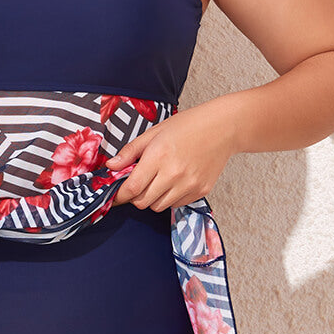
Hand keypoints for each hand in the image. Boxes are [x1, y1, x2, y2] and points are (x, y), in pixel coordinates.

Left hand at [105, 100, 235, 210]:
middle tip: (137, 184)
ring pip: (159, 207)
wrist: (223, 128)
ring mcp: (189, 185)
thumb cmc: (188, 126)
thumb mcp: (154, 133)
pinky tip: (173, 181)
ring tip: (157, 180)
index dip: (119, 195)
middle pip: (143, 202)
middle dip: (135, 197)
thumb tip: (111, 166)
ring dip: (152, 198)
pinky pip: (176, 204)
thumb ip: (130, 151)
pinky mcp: (201, 191)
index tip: (115, 195)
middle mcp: (174, 174)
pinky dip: (169, 198)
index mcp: (158, 156)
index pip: (132, 188)